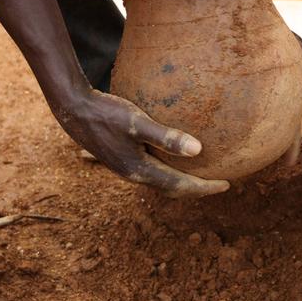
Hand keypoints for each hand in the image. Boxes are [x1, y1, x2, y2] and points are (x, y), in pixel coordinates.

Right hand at [57, 89, 229, 197]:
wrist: (74, 111)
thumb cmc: (106, 113)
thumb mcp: (137, 123)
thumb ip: (166, 136)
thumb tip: (198, 149)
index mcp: (141, 170)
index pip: (180, 185)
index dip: (204, 187)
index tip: (227, 184)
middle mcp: (134, 174)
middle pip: (172, 189)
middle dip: (196, 189)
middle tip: (219, 183)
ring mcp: (126, 167)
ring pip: (161, 181)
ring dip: (182, 181)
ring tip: (200, 173)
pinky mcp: (121, 156)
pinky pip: (152, 169)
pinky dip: (168, 169)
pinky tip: (173, 153)